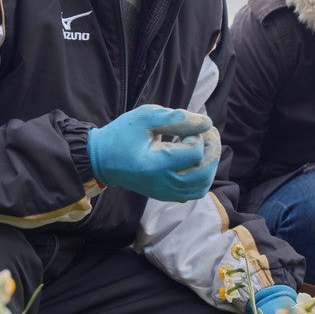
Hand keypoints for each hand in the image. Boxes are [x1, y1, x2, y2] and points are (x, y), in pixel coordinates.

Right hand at [86, 105, 220, 200]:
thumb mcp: (145, 117)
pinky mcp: (166, 195)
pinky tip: (196, 160)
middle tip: (208, 133)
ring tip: (203, 145)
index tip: (189, 125)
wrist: (102, 159)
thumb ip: (177, 118)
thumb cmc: (122, 134)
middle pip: (204, 172)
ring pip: (203, 185)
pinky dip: (202, 176)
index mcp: (156, 165)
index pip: (194, 153)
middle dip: (212, 149)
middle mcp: (163, 184)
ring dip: (210, 164)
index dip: (199, 136)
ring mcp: (165, 192)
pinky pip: (194, 191)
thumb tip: (206, 122)